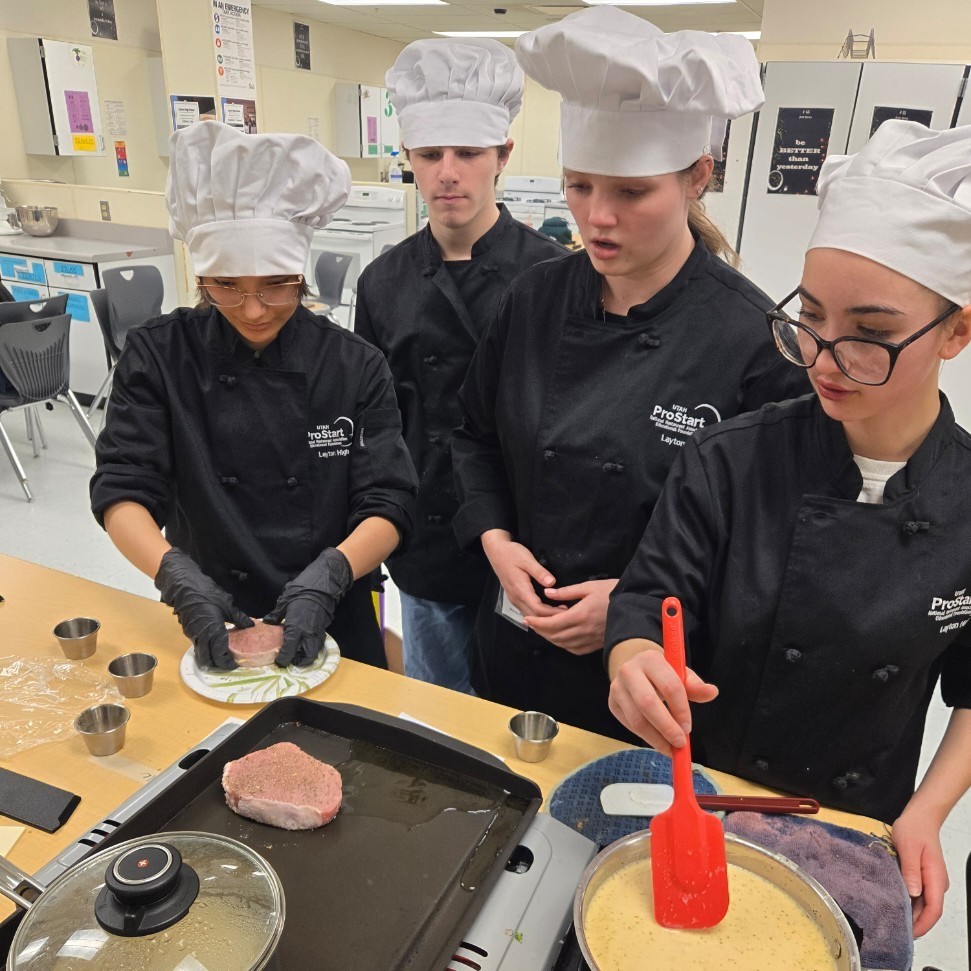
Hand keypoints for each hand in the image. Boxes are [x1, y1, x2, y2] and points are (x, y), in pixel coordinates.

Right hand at [154, 548, 252, 669]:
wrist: (184, 585)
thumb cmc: (207, 594)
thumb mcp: (227, 605)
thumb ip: (239, 618)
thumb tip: (251, 626)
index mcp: (212, 631)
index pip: (219, 655)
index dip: (228, 663)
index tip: (236, 664)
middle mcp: (200, 636)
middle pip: (207, 660)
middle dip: (218, 665)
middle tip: (229, 663)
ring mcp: (192, 634)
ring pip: (201, 653)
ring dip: (210, 658)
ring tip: (223, 655)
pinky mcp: (187, 630)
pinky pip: (197, 645)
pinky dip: (205, 649)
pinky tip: (214, 644)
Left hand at [264, 548, 352, 666]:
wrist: (321, 586)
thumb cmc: (301, 593)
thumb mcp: (284, 603)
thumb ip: (276, 615)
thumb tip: (268, 621)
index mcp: (295, 629)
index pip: (289, 651)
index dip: (283, 660)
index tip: (278, 662)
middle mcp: (307, 634)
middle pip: (306, 657)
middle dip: (299, 661)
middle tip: (290, 658)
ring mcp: (317, 631)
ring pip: (315, 651)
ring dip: (307, 654)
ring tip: (298, 651)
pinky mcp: (323, 627)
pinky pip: (318, 642)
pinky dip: (312, 646)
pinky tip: (305, 640)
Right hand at [480, 530, 559, 619]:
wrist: (496, 551)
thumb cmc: (512, 553)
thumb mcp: (527, 559)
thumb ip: (539, 572)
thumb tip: (552, 583)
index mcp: (520, 590)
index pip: (537, 609)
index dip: (552, 613)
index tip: (566, 610)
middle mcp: (516, 598)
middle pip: (534, 616)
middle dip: (550, 619)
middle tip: (567, 615)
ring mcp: (514, 599)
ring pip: (529, 616)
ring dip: (544, 618)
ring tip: (560, 614)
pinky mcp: (514, 598)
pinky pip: (526, 611)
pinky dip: (537, 615)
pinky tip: (548, 612)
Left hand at [523, 579, 617, 654]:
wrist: (635, 606)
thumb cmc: (613, 592)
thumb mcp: (589, 587)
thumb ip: (566, 592)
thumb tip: (547, 593)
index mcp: (580, 615)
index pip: (551, 623)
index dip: (536, 623)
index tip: (526, 619)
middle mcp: (583, 630)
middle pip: (554, 636)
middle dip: (540, 630)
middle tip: (531, 624)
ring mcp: (590, 640)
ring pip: (563, 644)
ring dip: (549, 638)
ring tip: (542, 630)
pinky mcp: (596, 645)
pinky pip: (575, 649)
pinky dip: (563, 645)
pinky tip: (560, 638)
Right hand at [608, 643, 717, 753]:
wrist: (634, 668)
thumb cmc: (663, 674)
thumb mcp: (680, 675)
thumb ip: (695, 686)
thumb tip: (712, 692)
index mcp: (650, 659)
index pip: (669, 686)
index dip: (681, 710)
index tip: (688, 728)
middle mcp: (629, 671)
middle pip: (647, 703)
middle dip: (666, 727)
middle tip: (680, 743)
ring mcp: (617, 687)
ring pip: (636, 719)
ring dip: (656, 738)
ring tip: (671, 748)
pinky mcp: (612, 703)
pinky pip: (629, 726)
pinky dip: (646, 738)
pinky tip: (659, 741)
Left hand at [892, 806, 948, 936]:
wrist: (920, 817)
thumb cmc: (914, 829)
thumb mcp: (908, 848)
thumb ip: (911, 871)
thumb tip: (913, 893)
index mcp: (935, 878)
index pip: (934, 909)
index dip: (923, 924)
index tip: (909, 934)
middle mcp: (936, 882)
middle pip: (930, 911)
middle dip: (916, 924)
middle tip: (896, 931)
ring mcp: (931, 880)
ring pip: (924, 904)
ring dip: (912, 914)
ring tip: (894, 921)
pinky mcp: (924, 876)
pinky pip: (919, 895)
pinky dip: (910, 903)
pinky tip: (897, 905)